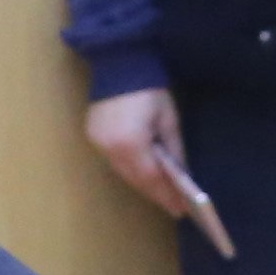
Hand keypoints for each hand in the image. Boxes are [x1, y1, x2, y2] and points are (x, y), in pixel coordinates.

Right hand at [83, 89, 198, 226]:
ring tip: (161, 195)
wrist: (120, 63)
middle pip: (135, 179)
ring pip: (123, 173)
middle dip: (155, 194)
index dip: (166, 195)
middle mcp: (110, 148)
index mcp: (131, 143)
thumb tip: (183, 178)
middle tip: (173, 207)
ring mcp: (98, 143)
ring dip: (142, 184)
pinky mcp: (92, 137)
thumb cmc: (150, 89)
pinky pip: (114, 161)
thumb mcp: (169, 120)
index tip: (181, 211)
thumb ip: (175, 152)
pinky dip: (130, 170)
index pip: (151, 178)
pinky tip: (143, 176)